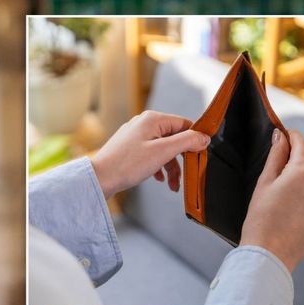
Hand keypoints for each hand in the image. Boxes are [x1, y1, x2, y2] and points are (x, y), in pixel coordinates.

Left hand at [91, 110, 210, 198]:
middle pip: (174, 138)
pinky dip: (158, 167)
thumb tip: (204, 137)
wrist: (99, 179)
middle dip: (181, 159)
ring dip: (170, 167)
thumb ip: (186, 142)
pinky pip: (151, 155)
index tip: (200, 156)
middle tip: (185, 175)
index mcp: (153, 119)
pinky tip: (158, 178)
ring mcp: (135, 136)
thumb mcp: (163, 152)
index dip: (194, 141)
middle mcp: (143, 123)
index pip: (184, 125)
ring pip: (162, 149)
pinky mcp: (129, 148)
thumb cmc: (126, 165)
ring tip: (173, 185)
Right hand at [241, 129, 303, 271]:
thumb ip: (276, 156)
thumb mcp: (264, 183)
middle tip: (278, 171)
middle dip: (297, 162)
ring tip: (286, 197)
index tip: (285, 134)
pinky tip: (296, 209)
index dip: (292, 137)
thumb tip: (281, 135)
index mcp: (302, 172)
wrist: (270, 253)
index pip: (301, 144)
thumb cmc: (261, 218)